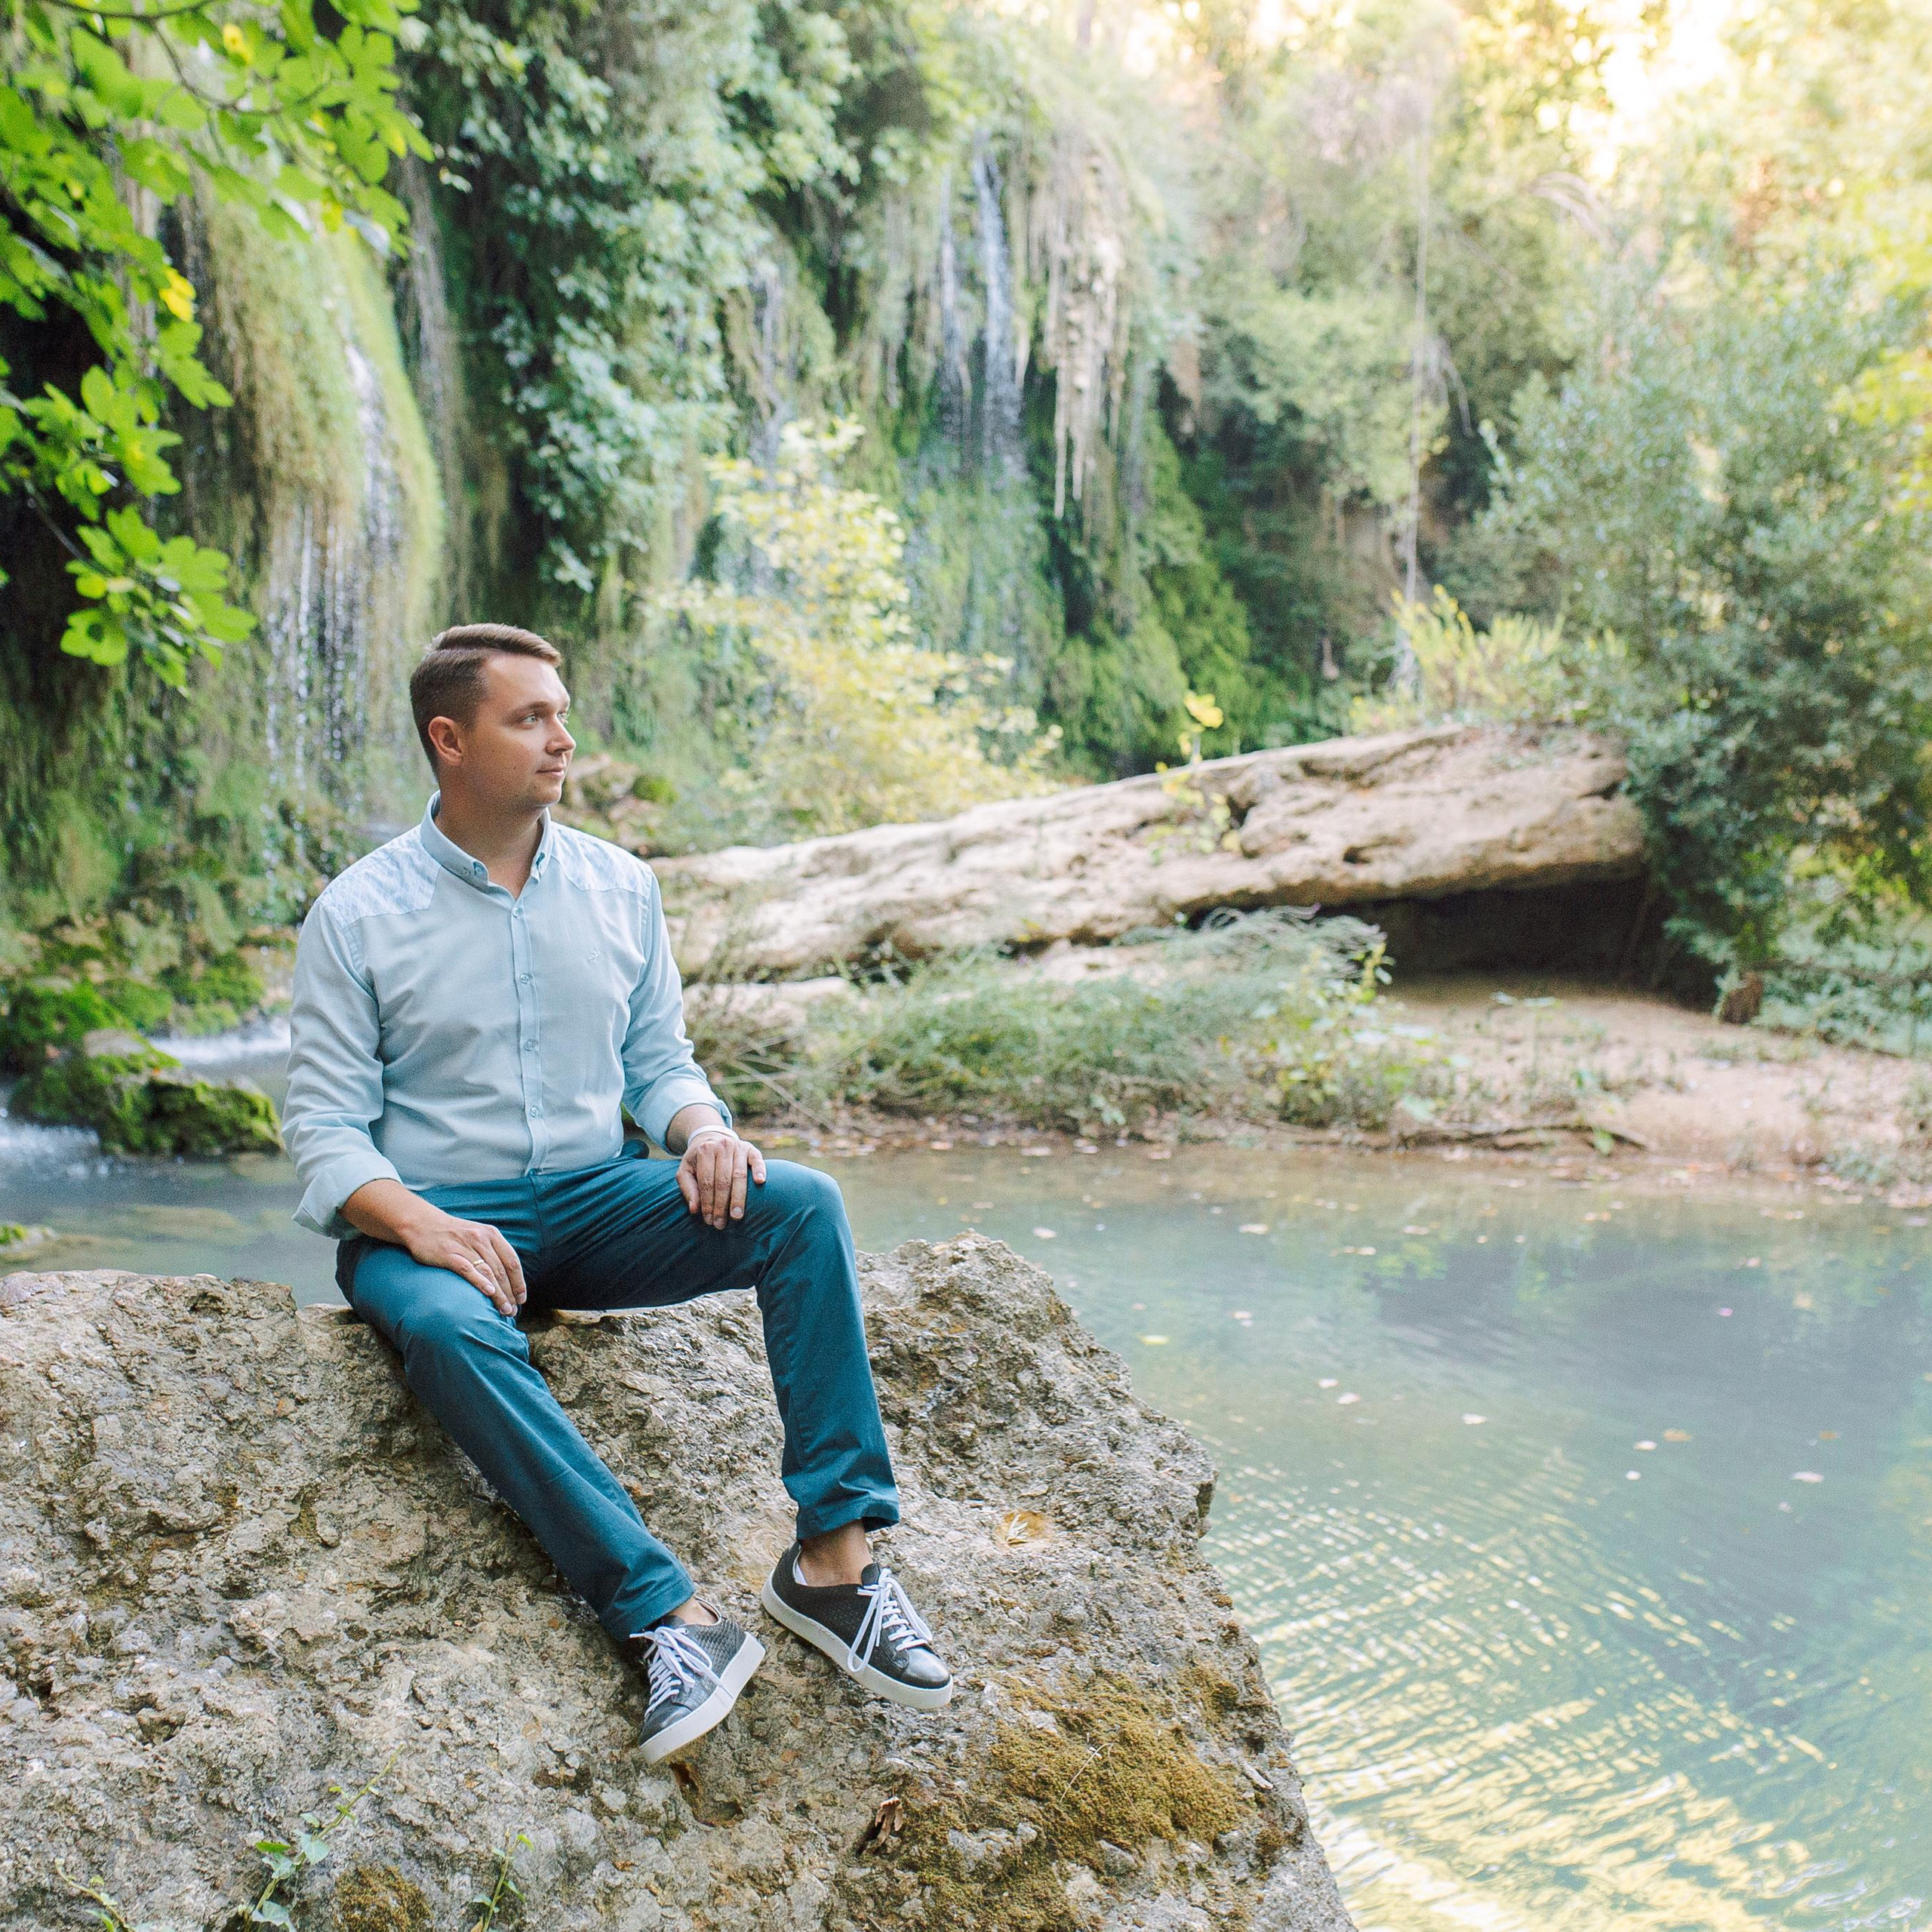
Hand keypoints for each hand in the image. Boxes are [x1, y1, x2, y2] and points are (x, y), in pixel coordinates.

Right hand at [400, 1206, 527, 1315]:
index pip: (512, 1261)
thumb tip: (507, 1277)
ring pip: (488, 1272)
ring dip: (499, 1293)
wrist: (422, 1223)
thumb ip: (492, 1251)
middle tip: (513, 1311)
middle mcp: (481, 1239)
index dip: (519, 1282)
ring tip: (505, 1309)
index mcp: (492, 1234)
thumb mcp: (477, 1235)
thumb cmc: (452, 1233)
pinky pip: (468, 1269)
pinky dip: (480, 1281)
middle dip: (510, 1293)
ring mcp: (465, 1246)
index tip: (522, 1299)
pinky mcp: (448, 1254)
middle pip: (502, 1270)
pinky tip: (489, 1293)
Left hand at [678, 1131, 766, 1228]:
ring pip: (739, 1175)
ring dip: (738, 1198)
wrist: (711, 1138)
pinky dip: (759, 1170)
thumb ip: (688, 1189)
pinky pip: (757, 1159)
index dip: (708, 1203)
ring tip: (737, 1216)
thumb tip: (695, 1209)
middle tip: (721, 1224)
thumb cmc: (698, 1161)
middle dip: (722, 1205)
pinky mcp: (751, 1148)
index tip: (709, 1220)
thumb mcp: (686, 1171)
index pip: (707, 1182)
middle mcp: (722, 1146)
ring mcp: (738, 1146)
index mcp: (704, 1151)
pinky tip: (760, 1182)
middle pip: (723, 1180)